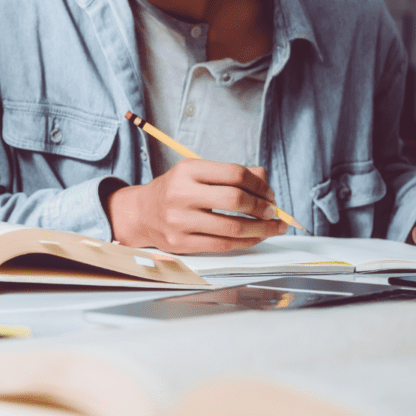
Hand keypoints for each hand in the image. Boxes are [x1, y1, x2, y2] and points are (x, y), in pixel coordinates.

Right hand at [106, 159, 287, 252]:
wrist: (142, 214)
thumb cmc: (176, 191)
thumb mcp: (197, 173)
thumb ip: (230, 174)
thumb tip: (265, 181)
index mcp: (187, 171)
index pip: (234, 174)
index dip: (259, 185)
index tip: (269, 194)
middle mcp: (181, 195)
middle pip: (235, 200)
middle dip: (262, 207)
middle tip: (273, 211)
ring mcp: (179, 221)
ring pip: (232, 227)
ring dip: (260, 229)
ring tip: (273, 227)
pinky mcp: (181, 243)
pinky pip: (222, 245)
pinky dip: (246, 242)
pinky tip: (256, 237)